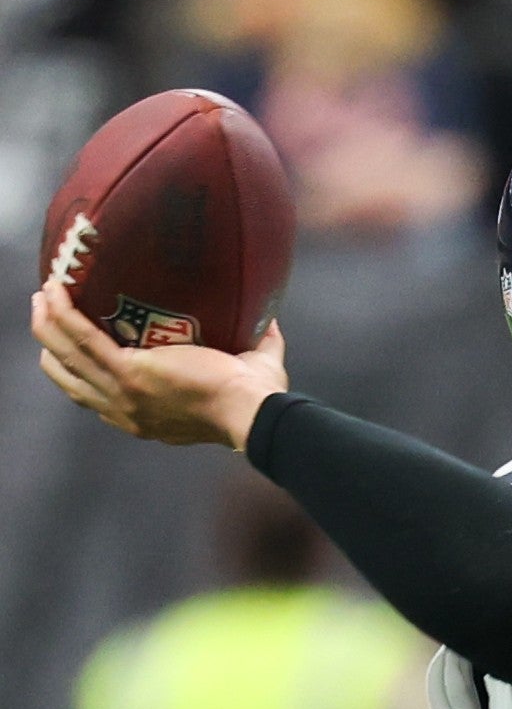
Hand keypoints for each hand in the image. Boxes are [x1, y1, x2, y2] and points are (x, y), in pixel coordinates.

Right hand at [30, 281, 285, 447]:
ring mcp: (123, 393)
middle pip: (68, 376)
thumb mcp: (242, 380)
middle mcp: (126, 411)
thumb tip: (269, 323)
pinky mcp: (127, 373)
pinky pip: (81, 337)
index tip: (73, 341)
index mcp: (144, 418)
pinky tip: (55, 290)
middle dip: (52, 342)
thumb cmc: (258, 399)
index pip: (96, 396)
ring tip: (45, 293)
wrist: (254, 411)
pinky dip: (63, 312)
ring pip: (65, 354)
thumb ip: (253, 350)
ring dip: (48, 321)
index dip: (77, 368)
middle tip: (49, 311)